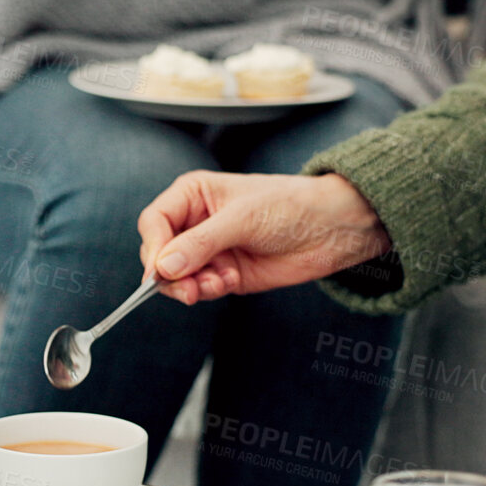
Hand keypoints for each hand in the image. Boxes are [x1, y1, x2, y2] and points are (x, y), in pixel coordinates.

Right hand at [136, 172, 391, 304]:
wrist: (331, 229)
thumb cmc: (289, 206)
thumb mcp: (242, 218)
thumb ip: (201, 243)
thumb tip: (163, 267)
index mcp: (193, 195)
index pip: (155, 222)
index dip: (154, 246)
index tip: (160, 270)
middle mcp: (195, 222)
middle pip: (160, 253)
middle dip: (171, 273)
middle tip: (187, 289)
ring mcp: (209, 250)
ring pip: (177, 276)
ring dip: (191, 285)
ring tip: (216, 284)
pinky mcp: (224, 274)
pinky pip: (200, 288)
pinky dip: (208, 290)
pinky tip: (230, 282)